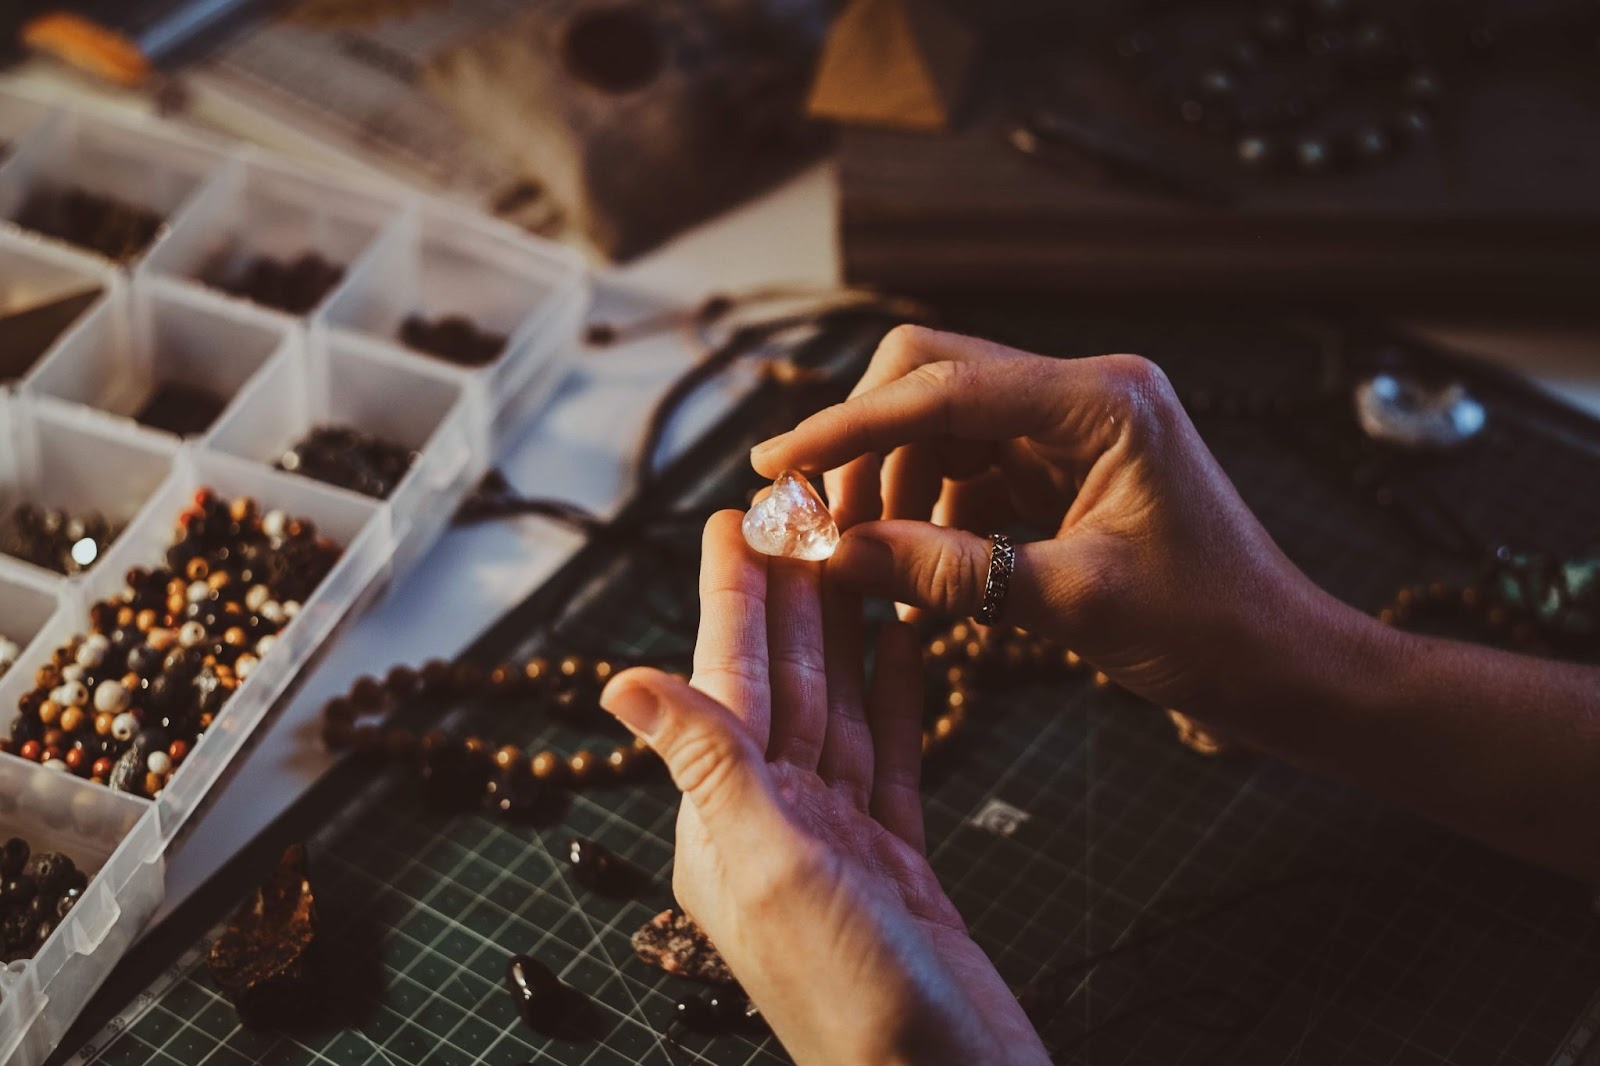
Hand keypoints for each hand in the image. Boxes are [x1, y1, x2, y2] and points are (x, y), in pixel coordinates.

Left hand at [600, 512, 1048, 1065]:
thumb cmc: (854, 999)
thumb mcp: (768, 868)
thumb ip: (704, 765)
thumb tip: (615, 682)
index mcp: (728, 823)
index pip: (726, 684)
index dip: (731, 598)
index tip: (735, 519)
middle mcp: (775, 826)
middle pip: (782, 686)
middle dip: (788, 598)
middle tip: (800, 513)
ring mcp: (839, 844)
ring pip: (838, 712)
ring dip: (843, 634)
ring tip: (853, 558)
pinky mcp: (897, 863)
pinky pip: (892, 759)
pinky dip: (897, 701)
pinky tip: (902, 648)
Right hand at [750, 325, 1344, 726]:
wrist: (1287, 664)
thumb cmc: (1210, 631)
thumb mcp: (1070, 604)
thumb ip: (947, 574)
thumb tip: (835, 557)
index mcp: (1101, 401)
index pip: (940, 387)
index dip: (846, 426)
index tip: (776, 465)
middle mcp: (1087, 392)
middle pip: (932, 379)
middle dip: (865, 447)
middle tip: (819, 524)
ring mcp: (1078, 426)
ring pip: (944, 427)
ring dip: (894, 486)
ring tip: (868, 566)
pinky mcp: (1070, 465)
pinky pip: (973, 468)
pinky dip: (932, 512)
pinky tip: (916, 574)